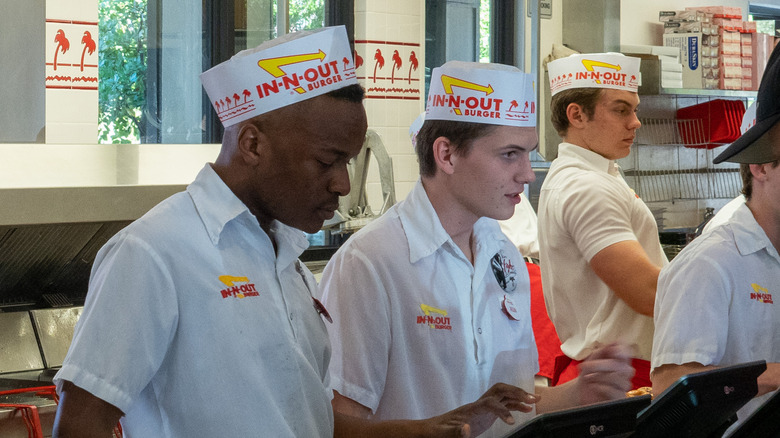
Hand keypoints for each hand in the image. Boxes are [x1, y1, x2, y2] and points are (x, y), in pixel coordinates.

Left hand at [421, 383, 537, 436]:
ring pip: (504, 396)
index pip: (490, 402)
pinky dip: (515, 405)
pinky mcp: (486, 412)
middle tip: (533, 398)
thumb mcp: (447, 433)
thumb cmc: (441, 430)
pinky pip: (504, 404)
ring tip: (536, 401)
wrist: (435, 428)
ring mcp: (483, 406)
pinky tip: (526, 410)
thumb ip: (456, 431)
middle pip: (500, 390)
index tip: (512, 422)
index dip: (502, 410)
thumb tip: (466, 429)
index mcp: (472, 408)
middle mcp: (479, 403)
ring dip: (519, 396)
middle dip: (516, 392)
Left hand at [574, 342, 634, 405]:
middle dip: (601, 365)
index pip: (627, 354)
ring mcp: (623, 387)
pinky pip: (614, 391)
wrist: (580, 393)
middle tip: (585, 365)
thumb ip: (601, 352)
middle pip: (621, 367)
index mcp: (619, 362)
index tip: (614, 350)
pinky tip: (593, 386)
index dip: (623, 350)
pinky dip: (601, 387)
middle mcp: (624, 374)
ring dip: (599, 376)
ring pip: (618, 379)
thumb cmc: (588, 374)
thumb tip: (614, 342)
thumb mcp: (591, 361)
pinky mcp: (619, 399)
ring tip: (588, 377)